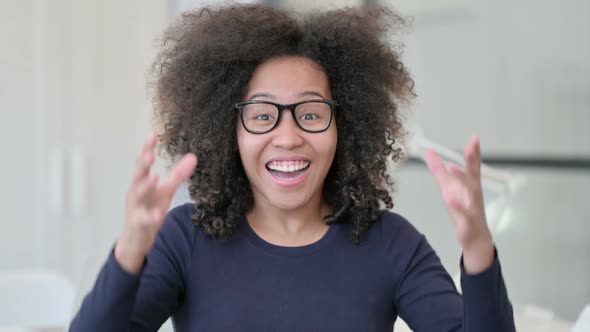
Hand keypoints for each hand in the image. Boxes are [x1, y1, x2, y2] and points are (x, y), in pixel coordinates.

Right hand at [115, 133, 196, 273]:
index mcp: (141, 183)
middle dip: (142, 165)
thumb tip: (194, 157)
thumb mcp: (165, 192)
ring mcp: (135, 210)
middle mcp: (135, 194)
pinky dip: (151, 217)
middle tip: (149, 154)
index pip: (143, 163)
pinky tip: (158, 213)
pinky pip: (144, 221)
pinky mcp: (139, 226)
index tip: (153, 134)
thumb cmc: (149, 210)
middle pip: (137, 176)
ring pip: (137, 196)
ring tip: (154, 177)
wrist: (136, 240)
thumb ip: (178, 175)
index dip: (147, 149)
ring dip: (145, 186)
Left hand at [424, 136, 493, 273]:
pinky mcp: (467, 223)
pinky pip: (463, 215)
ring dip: (463, 181)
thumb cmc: (463, 210)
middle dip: (473, 161)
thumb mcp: (449, 188)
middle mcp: (474, 195)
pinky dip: (457, 207)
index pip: (473, 167)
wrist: (475, 239)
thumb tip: (429, 153)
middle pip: (474, 175)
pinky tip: (449, 198)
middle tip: (472, 145)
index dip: (473, 153)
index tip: (474, 138)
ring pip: (471, 194)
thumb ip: (440, 171)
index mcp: (470, 186)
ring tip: (453, 168)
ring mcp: (472, 209)